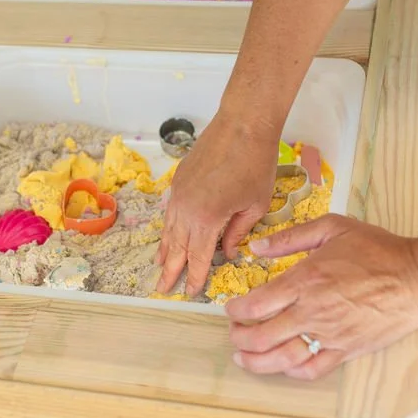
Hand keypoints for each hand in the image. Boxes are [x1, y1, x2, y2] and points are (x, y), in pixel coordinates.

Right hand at [157, 113, 278, 295]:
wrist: (242, 124)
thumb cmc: (256, 163)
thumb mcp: (255, 205)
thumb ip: (239, 232)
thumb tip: (228, 252)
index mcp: (206, 219)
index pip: (198, 257)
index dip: (195, 277)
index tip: (191, 293)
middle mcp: (186, 209)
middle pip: (176, 247)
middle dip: (170, 270)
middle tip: (163, 289)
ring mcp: (178, 193)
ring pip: (168, 229)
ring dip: (165, 249)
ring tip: (161, 266)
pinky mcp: (178, 181)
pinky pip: (169, 211)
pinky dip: (167, 227)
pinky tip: (167, 235)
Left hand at [224, 214, 417, 379]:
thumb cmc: (378, 249)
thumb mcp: (333, 228)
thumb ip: (291, 237)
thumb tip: (257, 248)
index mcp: (305, 280)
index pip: (256, 304)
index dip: (236, 311)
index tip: (231, 309)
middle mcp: (313, 311)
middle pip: (261, 336)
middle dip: (239, 338)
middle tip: (233, 334)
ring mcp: (330, 335)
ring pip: (282, 359)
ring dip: (257, 362)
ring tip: (244, 358)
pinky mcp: (347, 350)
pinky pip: (313, 369)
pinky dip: (292, 372)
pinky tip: (283, 365)